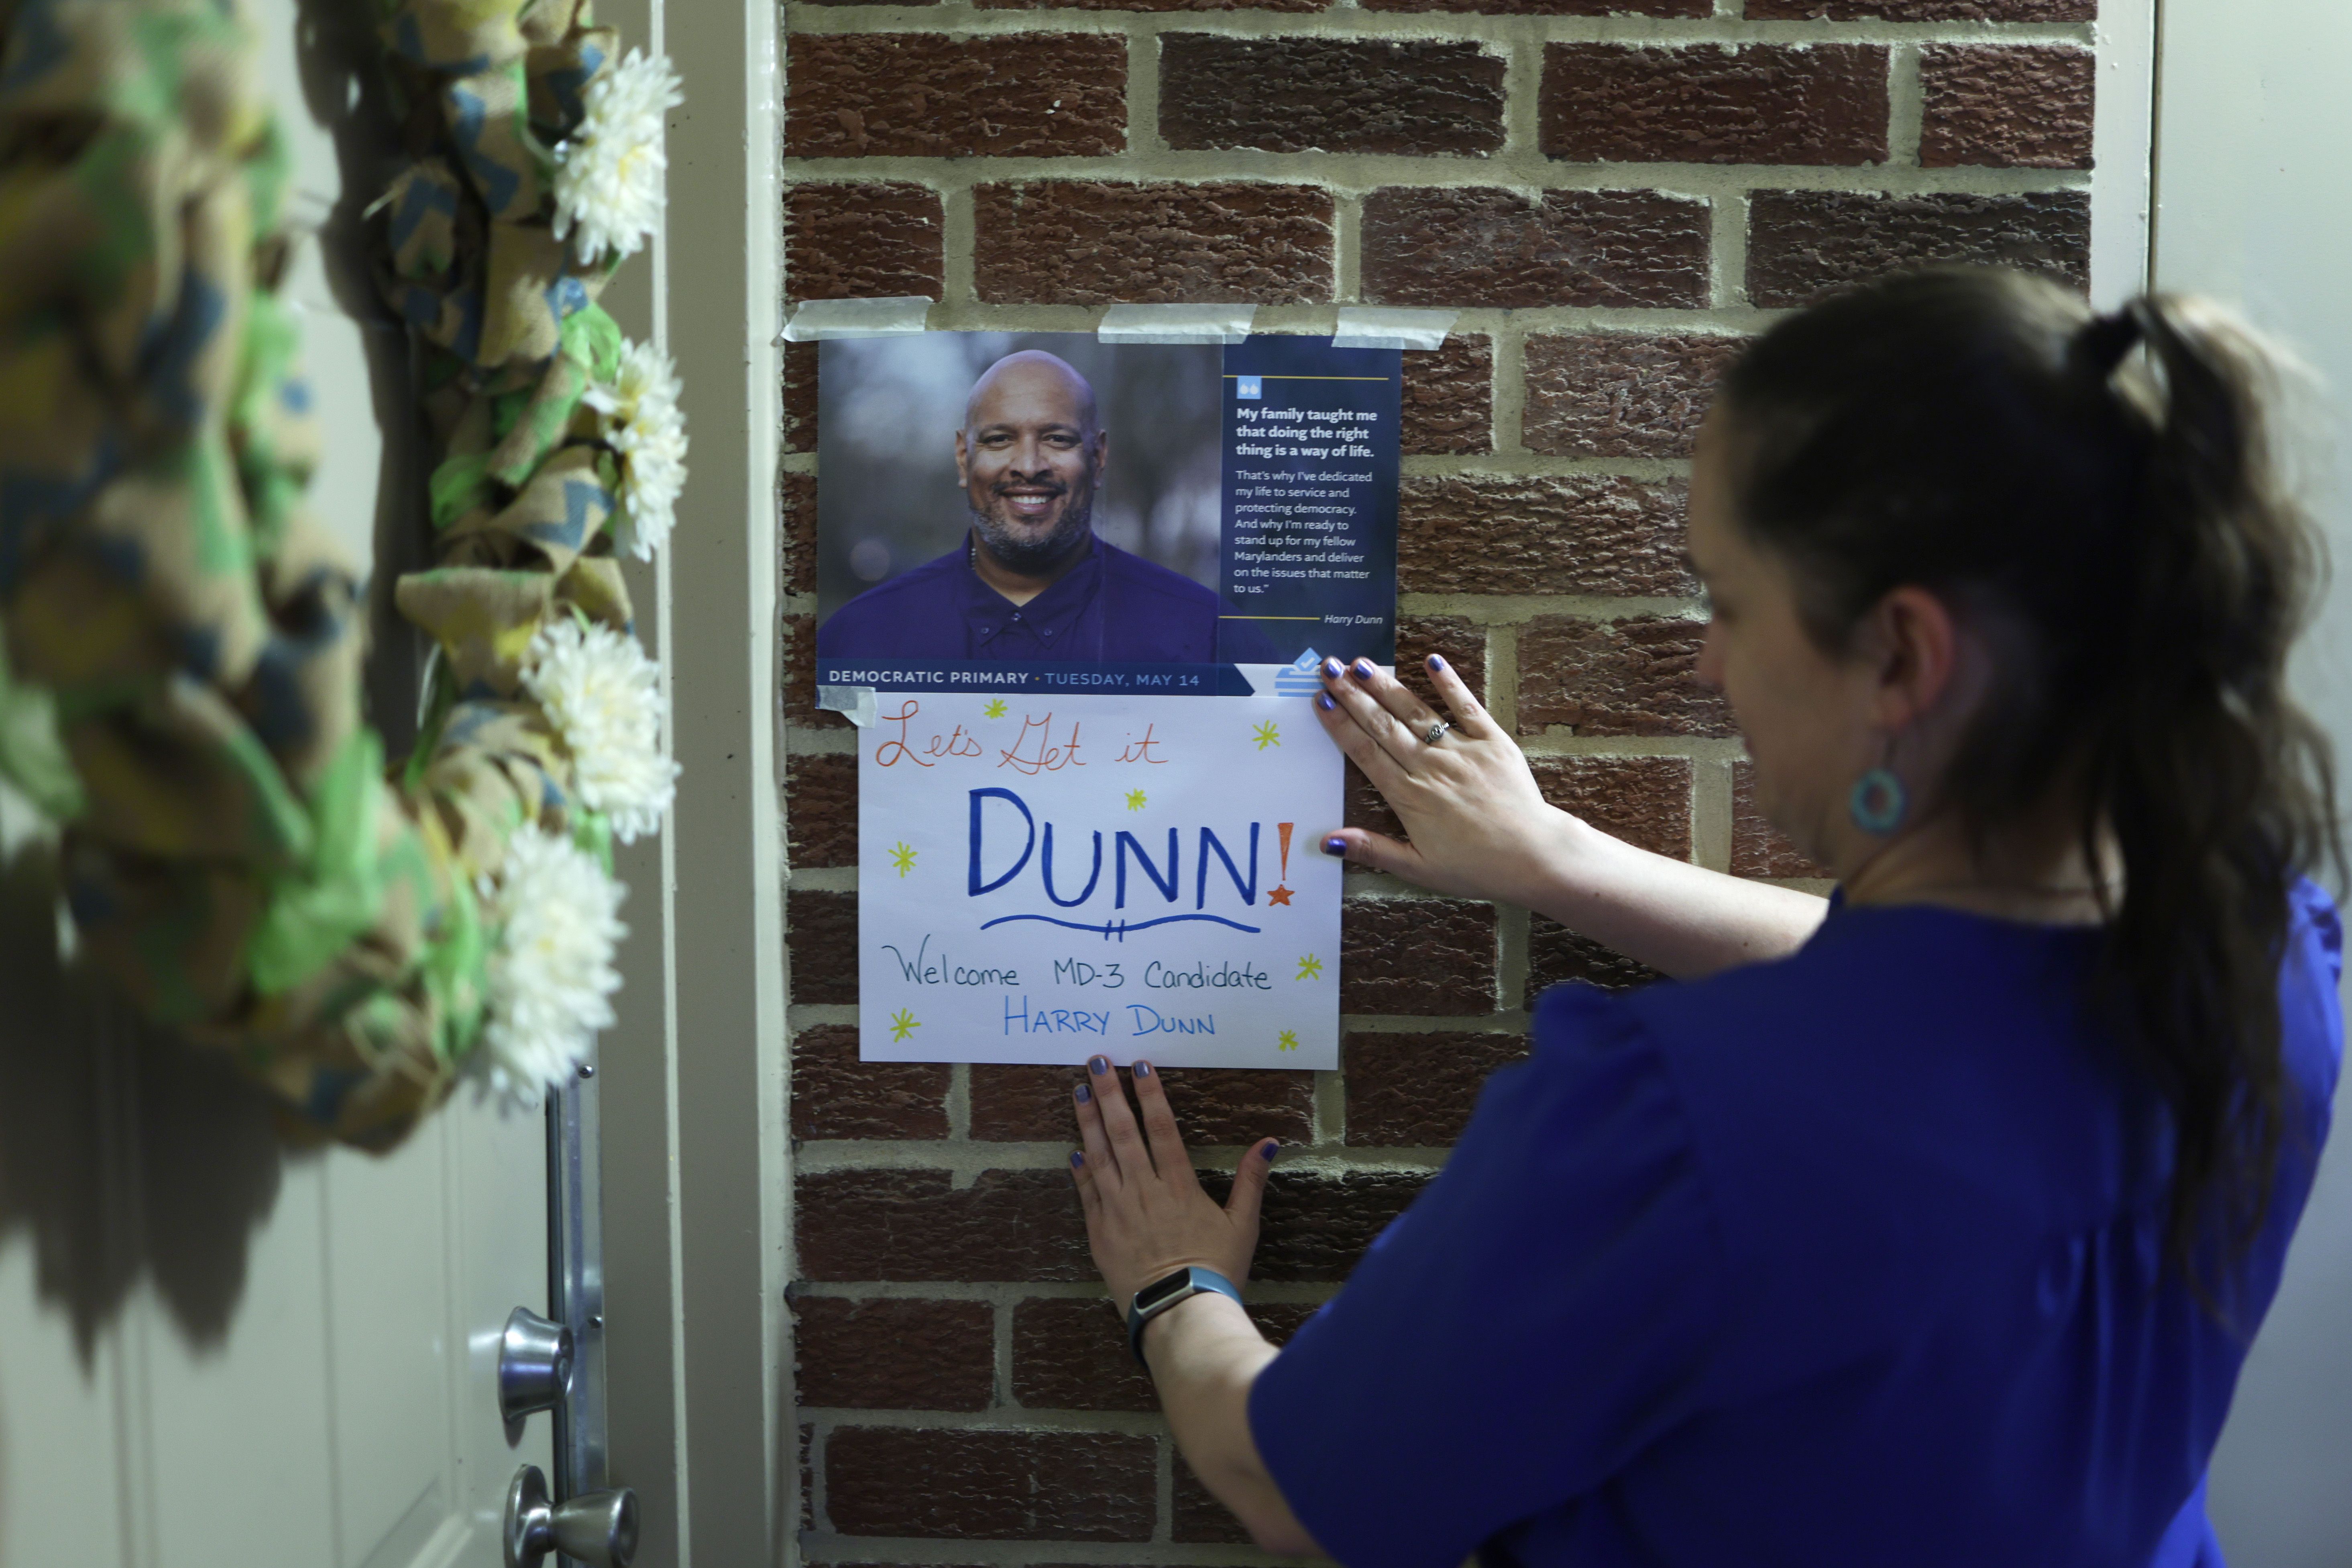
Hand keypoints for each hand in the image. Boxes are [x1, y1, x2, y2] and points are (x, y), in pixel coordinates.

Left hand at [1070, 1055, 1279, 1312]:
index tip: (1139, 1065)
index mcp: (1178, 1185)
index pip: (1161, 1128)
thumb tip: (1267, 1143)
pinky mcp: (1100, 1232)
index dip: (1150, 1094)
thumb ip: (1251, 1181)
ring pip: (1099, 1155)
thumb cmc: (1215, 1270)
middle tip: (1096, 1061)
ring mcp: (1117, 1210)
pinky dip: (1080, 1170)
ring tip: (1079, 1091)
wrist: (1179, 1312)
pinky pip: (1087, 1193)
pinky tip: (1074, 1150)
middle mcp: (1144, 1190)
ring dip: (1088, 1121)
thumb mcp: (1242, 1225)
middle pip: (1123, 1132)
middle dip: (1109, 1093)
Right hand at [1312, 654, 1578, 908]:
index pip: (1365, 753)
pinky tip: (1432, 660)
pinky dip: (1449, 683)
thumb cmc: (1475, 867)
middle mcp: (1431, 767)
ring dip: (1387, 685)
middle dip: (1353, 695)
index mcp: (1409, 797)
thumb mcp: (1418, 869)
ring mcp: (1462, 750)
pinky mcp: (1492, 741)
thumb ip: (1372, 850)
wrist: (1533, 856)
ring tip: (1361, 663)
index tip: (1321, 701)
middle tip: (1329, 669)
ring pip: (1416, 711)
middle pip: (1383, 725)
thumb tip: (1327, 841)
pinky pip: (1467, 707)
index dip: (1340, 725)